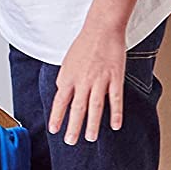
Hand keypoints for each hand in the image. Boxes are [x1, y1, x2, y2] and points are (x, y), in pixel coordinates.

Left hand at [49, 21, 127, 143]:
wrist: (101, 28)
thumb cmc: (84, 43)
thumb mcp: (68, 61)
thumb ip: (65, 79)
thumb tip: (62, 93)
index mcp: (69, 76)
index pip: (60, 101)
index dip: (57, 117)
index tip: (54, 130)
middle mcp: (83, 80)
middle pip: (77, 108)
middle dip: (73, 127)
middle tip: (71, 141)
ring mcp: (99, 79)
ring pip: (95, 107)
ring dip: (92, 124)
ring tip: (90, 138)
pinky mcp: (115, 77)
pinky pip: (115, 99)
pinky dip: (116, 113)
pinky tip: (115, 125)